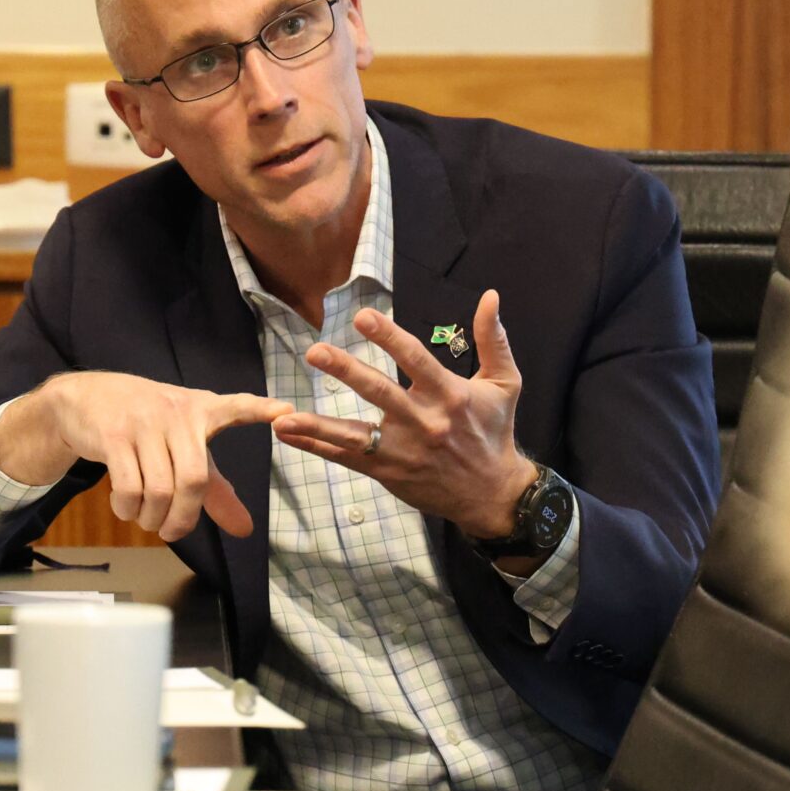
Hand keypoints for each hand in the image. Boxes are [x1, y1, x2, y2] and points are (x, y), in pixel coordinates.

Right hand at [0, 371, 290, 540]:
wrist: (84, 398)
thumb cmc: (145, 426)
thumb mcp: (183, 448)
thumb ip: (215, 489)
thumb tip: (245, 529)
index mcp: (201, 410)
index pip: (236, 407)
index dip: (261, 410)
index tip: (288, 411)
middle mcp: (177, 412)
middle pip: (195, 480)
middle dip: (183, 519)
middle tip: (171, 532)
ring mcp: (144, 422)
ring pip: (160, 489)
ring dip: (152, 518)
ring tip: (146, 520)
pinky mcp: (113, 435)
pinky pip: (129, 487)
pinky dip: (128, 509)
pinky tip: (125, 508)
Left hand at [272, 288, 533, 537]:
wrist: (491, 494)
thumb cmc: (494, 432)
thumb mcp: (505, 384)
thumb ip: (493, 339)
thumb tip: (489, 296)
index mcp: (450, 396)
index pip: (416, 360)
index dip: (390, 338)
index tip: (364, 317)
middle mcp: (424, 422)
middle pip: (380, 393)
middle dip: (346, 372)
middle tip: (316, 353)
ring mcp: (403, 451)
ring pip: (355, 434)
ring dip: (318, 425)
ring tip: (284, 416)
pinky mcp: (388, 472)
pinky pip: (347, 458)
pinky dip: (316, 446)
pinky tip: (288, 433)